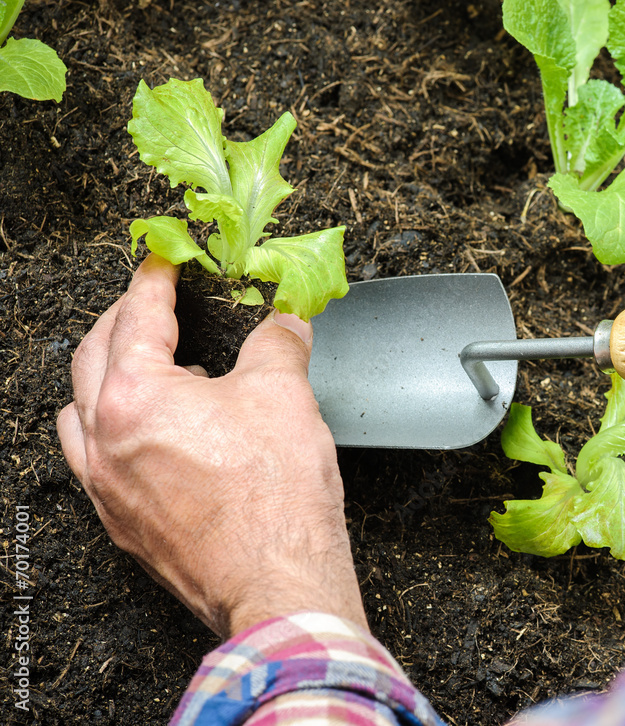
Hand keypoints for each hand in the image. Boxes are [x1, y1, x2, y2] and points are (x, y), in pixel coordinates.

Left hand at [57, 255, 365, 637]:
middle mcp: (104, 441)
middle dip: (122, 319)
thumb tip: (284, 321)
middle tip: (154, 302)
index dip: (155, 278)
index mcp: (135, 397)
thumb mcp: (285, 394)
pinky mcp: (123, 523)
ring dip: (107, 378)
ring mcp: (107, 487)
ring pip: (79, 413)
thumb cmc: (275, 500)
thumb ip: (278, 342)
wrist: (278, 583)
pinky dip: (116, 430)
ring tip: (150, 370)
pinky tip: (160, 434)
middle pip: (92, 356)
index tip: (164, 260)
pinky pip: (96, 460)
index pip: (137, 315)